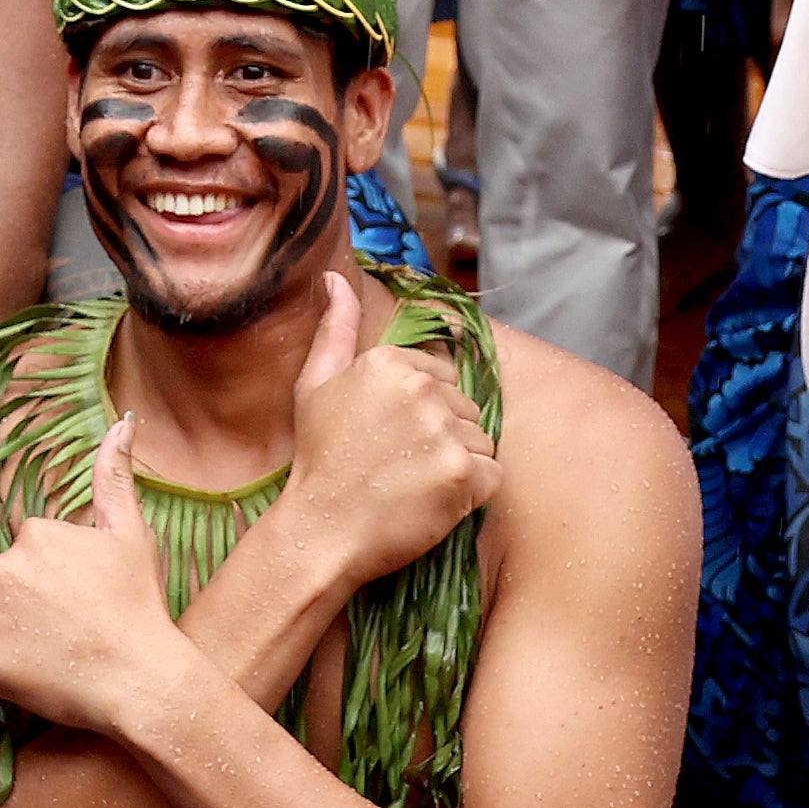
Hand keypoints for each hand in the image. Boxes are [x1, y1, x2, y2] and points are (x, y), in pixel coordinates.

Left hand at [0, 425, 189, 741]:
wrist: (138, 679)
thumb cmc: (139, 605)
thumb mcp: (131, 535)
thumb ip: (116, 477)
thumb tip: (123, 420)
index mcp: (34, 533)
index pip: (33, 554)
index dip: (59, 580)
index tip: (85, 600)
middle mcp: (1, 566)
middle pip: (8, 584)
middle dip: (32, 603)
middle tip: (73, 628)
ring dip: (17, 636)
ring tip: (59, 652)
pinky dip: (3, 669)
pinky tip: (39, 673)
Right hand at [257, 268, 498, 590]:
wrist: (320, 530)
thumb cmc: (318, 459)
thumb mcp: (315, 384)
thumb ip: (335, 328)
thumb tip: (335, 278)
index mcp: (390, 360)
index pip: (442, 378)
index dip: (424, 413)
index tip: (392, 439)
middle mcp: (421, 388)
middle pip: (465, 408)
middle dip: (444, 437)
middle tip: (401, 467)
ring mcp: (444, 430)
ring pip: (482, 442)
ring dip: (459, 467)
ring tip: (416, 486)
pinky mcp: (463, 473)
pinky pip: (493, 476)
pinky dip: (473, 495)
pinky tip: (436, 503)